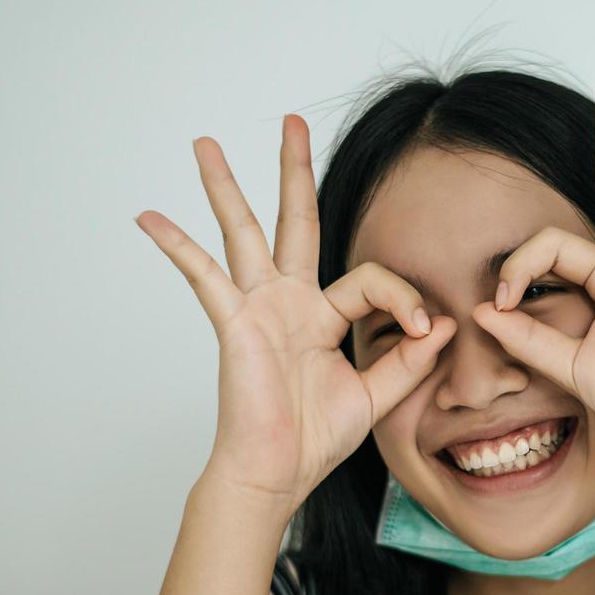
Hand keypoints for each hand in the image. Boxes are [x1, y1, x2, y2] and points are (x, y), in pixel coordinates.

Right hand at [135, 116, 455, 510]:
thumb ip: (409, 359)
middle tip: (292, 120)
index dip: (403, 298)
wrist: (277, 474)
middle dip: (294, 170)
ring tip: (205, 142)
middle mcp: (288, 302)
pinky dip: (177, 247)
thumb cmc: (316, 439)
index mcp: (322, 317)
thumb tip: (445, 322)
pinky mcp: (234, 323)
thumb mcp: (376, 395)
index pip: (369, 280)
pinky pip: (204, 277)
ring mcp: (257, 308)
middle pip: (294, 220)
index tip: (423, 330)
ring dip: (225, 185)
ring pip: (243, 232)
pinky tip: (150, 217)